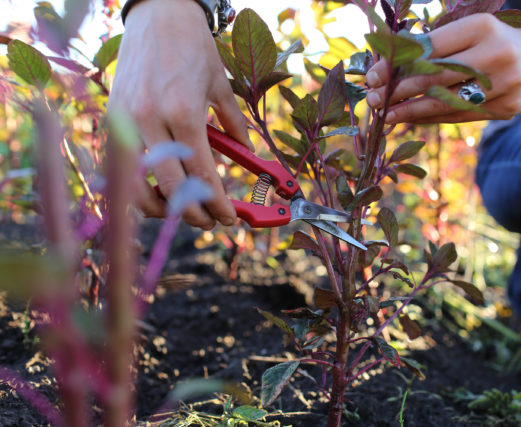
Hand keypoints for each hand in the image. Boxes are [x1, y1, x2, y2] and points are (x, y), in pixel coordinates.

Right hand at [108, 0, 251, 228]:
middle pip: (169, 188)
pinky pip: (119, 166)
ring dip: (157, 207)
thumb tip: (247, 154)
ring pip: (134, 185)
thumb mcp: (221, 86)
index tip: (228, 218)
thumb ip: (234, 126)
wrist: (157, 13)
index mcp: (183, 112)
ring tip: (179, 209)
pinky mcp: (111, 117)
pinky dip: (134, 185)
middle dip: (191, 214)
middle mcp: (150, 120)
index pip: (201, 175)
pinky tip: (153, 189)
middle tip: (207, 222)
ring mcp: (125, 120)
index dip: (216, 204)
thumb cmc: (192, 46)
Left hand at [365, 14, 520, 123]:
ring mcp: (505, 84)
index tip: (373, 75)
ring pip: (447, 102)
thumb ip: (435, 45)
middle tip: (373, 99)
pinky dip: (431, 119)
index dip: (398, 64)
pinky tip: (411, 120)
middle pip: (436, 77)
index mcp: (482, 27)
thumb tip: (386, 64)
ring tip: (386, 115)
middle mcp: (497, 54)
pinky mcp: (507, 108)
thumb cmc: (494, 43)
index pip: (431, 48)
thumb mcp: (470, 32)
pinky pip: (459, 116)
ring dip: (411, 111)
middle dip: (399, 90)